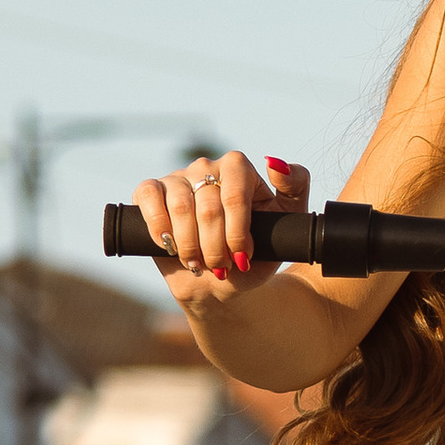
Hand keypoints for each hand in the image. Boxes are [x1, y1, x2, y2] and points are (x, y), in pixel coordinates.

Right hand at [128, 151, 308, 313]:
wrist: (222, 281)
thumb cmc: (257, 252)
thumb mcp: (289, 222)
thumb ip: (295, 186)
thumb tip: (274, 162)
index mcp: (238, 169)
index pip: (234, 194)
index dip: (237, 230)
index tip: (242, 256)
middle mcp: (206, 167)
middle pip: (208, 206)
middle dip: (216, 246)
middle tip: (222, 267)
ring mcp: (178, 178)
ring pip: (180, 207)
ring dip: (191, 245)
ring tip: (199, 263)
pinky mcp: (151, 191)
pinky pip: (148, 197)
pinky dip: (158, 225)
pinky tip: (169, 244)